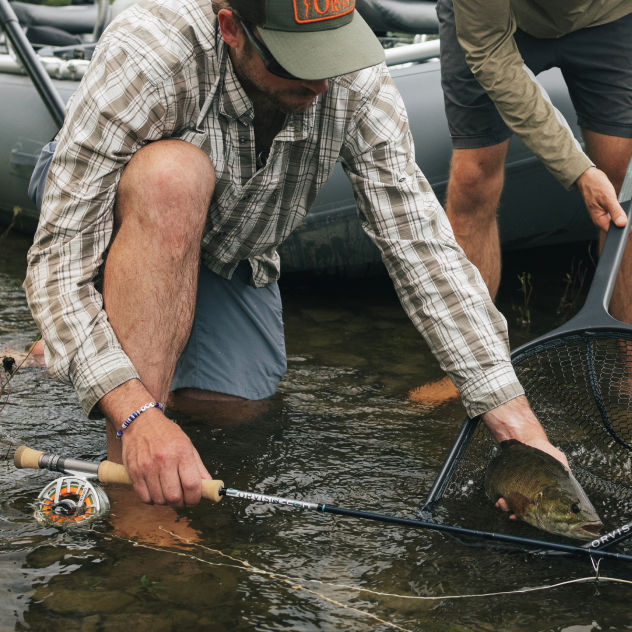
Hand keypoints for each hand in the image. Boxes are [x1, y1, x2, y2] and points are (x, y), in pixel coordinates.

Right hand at [99, 380, 211, 505]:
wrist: (141, 422)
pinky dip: (152, 500)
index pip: (192, 485)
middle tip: (182, 499)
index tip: (195, 500)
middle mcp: (164, 460)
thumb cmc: (166, 434)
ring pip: (159, 500)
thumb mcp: (188, 446)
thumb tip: (210, 487)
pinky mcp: (134, 472)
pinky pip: (144, 497)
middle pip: (175, 497)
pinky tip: (156, 491)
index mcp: (182, 453)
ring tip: (168, 492)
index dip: (195, 498)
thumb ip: (199, 468)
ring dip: (166, 502)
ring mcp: (147, 467)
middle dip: (181, 503)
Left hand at [481, 395, 567, 515]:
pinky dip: (501, 498)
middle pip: (526, 507)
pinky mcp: (506, 479)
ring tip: (503, 504)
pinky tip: (499, 498)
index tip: (531, 519)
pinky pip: (504, 493)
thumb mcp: (556, 459)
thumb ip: (564, 472)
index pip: (544, 507)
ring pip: (514, 502)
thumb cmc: (538, 445)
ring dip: (508, 506)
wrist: (517, 434)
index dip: (538, 515)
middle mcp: (532, 487)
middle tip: (513, 513)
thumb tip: (571, 487)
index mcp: (546, 486)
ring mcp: (519, 484)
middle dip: (519, 512)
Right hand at [575, 166, 627, 231]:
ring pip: (616, 221)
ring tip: (620, 206)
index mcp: (598, 219)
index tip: (630, 225)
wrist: (588, 177)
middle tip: (626, 213)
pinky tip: (621, 205)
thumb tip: (622, 223)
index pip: (612, 231)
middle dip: (624, 223)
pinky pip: (614, 215)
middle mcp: (600, 219)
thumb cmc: (594, 186)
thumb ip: (615, 212)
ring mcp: (603, 214)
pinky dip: (620, 211)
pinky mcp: (605, 210)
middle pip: (615, 227)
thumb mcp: (608, 198)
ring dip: (622, 216)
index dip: (623, 229)